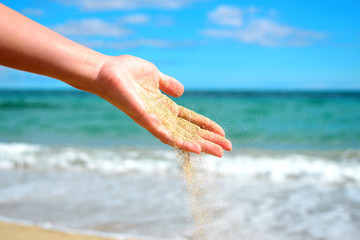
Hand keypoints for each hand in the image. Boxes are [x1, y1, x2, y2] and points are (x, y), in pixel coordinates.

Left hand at [90, 55, 231, 156]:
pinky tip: (195, 148)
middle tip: (227, 149)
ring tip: (218, 152)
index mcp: (164, 106)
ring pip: (181, 137)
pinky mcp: (144, 119)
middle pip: (189, 132)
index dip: (206, 126)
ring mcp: (152, 120)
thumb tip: (182, 91)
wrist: (105, 71)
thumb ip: (168, 84)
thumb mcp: (154, 75)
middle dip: (208, 140)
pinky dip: (180, 142)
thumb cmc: (125, 72)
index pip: (190, 119)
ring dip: (200, 146)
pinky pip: (165, 134)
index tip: (222, 132)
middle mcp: (160, 116)